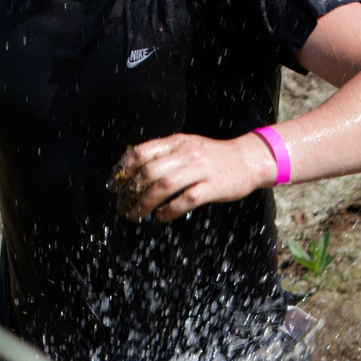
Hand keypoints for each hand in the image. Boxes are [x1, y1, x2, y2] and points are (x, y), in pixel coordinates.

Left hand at [109, 131, 276, 221]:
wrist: (247, 159)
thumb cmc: (213, 156)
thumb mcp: (186, 146)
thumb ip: (163, 153)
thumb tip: (131, 164)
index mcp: (176, 143)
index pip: (141, 152)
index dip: (122, 169)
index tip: (113, 184)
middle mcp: (185, 154)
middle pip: (148, 172)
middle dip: (130, 191)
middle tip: (122, 205)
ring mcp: (200, 170)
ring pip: (163, 187)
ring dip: (145, 204)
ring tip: (136, 215)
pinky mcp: (212, 187)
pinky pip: (185, 200)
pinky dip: (169, 210)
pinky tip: (161, 217)